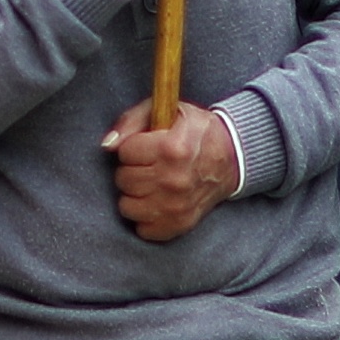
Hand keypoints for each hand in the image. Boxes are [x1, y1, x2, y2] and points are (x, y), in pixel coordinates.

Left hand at [104, 100, 241, 240]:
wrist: (232, 158)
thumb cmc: (195, 132)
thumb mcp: (169, 111)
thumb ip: (132, 121)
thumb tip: (107, 145)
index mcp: (172, 148)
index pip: (125, 152)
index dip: (133, 147)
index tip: (147, 146)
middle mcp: (174, 180)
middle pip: (123, 180)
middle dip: (132, 169)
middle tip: (150, 165)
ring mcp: (177, 206)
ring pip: (127, 206)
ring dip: (135, 194)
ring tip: (152, 183)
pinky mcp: (180, 224)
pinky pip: (143, 229)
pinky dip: (146, 217)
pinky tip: (157, 201)